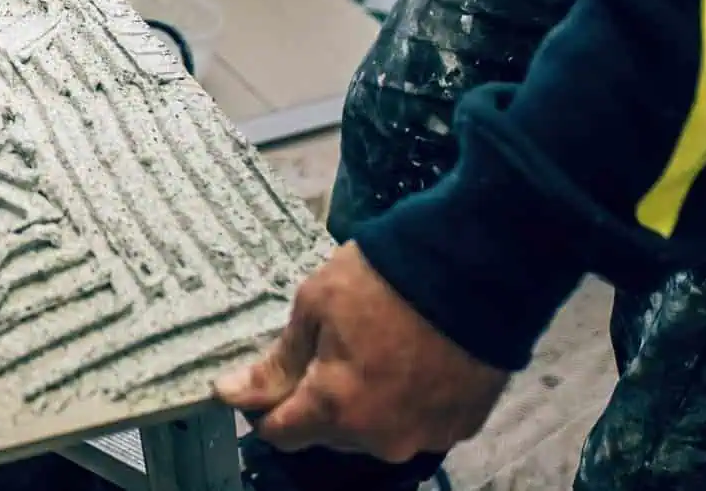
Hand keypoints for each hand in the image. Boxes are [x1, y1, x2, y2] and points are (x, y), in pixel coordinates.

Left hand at [214, 243, 510, 462]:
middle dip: (317, 398)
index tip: (269, 376)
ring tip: (375, 348)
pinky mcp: (460, 426)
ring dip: (362, 403)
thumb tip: (229, 393)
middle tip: (329, 346)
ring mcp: (425, 436)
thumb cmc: (385, 279)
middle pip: (327, 433)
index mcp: (336, 408)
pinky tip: (411, 360)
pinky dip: (404, 401)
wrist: (475, 269)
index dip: (266, 405)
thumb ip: (276, 363)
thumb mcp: (314, 307)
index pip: (280, 433)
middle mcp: (380, 437)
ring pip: (371, 431)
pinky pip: (414, 423)